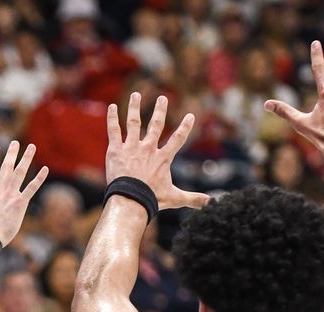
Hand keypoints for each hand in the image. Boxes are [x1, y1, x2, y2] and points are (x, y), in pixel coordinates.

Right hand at [0, 141, 48, 244]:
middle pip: (6, 167)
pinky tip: (45, 169)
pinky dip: (38, 178)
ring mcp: (10, 196)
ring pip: (19, 173)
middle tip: (15, 142)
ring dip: (26, 159)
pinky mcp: (20, 203)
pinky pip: (31, 188)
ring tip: (31, 147)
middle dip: (11, 153)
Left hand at [106, 93, 209, 210]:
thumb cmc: (152, 199)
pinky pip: (114, 131)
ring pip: (133, 123)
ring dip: (134, 107)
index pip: (177, 139)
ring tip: (136, 95)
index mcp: (162, 158)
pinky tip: (111, 107)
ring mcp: (131, 147)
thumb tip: (212, 203)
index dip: (185, 127)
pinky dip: (112, 119)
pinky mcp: (116, 150)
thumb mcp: (175, 198)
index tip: (191, 116)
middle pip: (155, 125)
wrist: (130, 199)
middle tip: (162, 98)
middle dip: (159, 110)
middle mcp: (148, 148)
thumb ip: (193, 198)